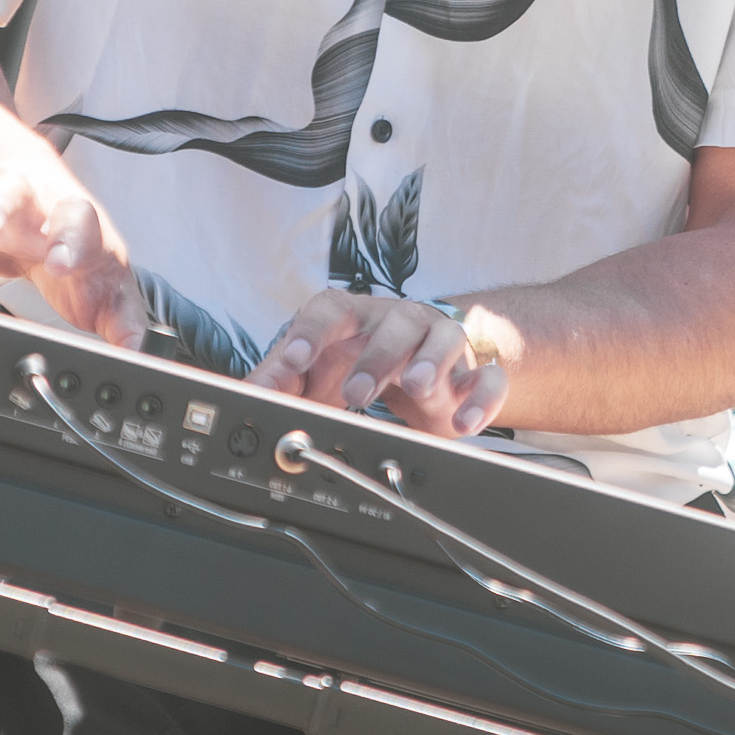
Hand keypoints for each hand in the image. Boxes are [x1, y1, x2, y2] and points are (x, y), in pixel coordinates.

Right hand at [0, 134, 145, 349]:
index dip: (69, 242)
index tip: (58, 263)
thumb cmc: (83, 262)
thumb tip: (136, 357)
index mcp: (76, 227)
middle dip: (4, 207)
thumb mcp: (107, 297)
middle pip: (23, 196)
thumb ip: (123, 326)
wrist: (51, 223)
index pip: (78, 226)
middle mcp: (37, 203)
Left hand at [247, 290, 509, 438]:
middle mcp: (401, 323)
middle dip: (376, 356)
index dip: (311, 333)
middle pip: (393, 322)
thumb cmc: (362, 364)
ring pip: (445, 337)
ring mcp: (442, 345)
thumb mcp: (318, 373)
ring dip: (431, 361)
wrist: (428, 373)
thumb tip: (246, 393)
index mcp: (357, 318)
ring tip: (418, 389)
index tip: (292, 362)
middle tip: (355, 395)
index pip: (331, 309)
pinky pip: (488, 377)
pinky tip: (463, 424)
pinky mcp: (475, 375)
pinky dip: (480, 399)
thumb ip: (281, 381)